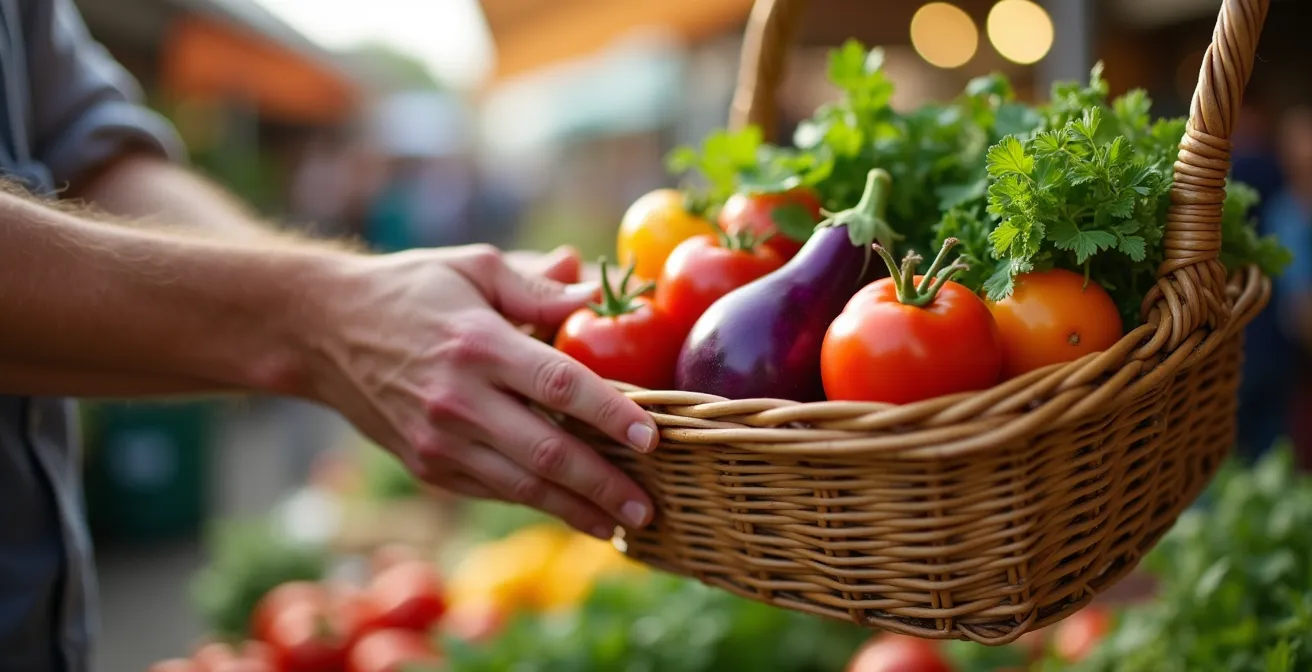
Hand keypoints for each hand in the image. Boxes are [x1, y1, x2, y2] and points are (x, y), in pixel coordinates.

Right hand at [307, 244, 658, 538]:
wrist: (323, 330)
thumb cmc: (410, 289)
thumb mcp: (474, 267)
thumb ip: (538, 286)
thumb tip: (594, 291)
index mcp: (479, 344)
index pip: (561, 386)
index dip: (611, 415)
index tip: (652, 437)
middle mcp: (460, 399)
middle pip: (547, 451)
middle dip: (604, 484)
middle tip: (648, 506)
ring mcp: (440, 440)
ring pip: (521, 485)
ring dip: (575, 509)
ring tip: (622, 525)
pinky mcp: (428, 465)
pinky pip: (493, 490)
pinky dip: (536, 503)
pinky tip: (572, 511)